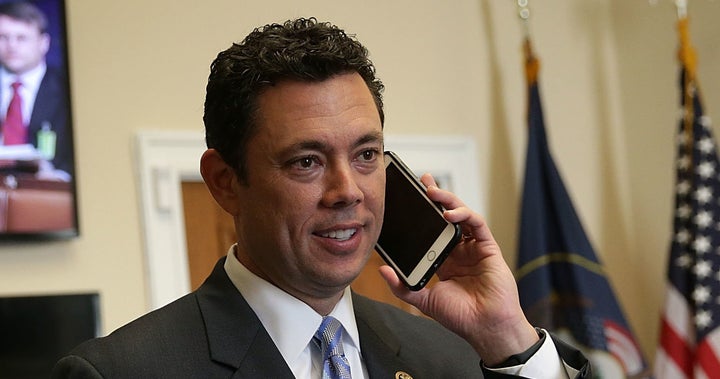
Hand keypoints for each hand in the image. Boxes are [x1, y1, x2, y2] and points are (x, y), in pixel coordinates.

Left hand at [378, 174, 537, 364]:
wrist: (485, 327)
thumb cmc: (460, 316)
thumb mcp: (424, 300)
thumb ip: (403, 286)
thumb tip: (382, 270)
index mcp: (444, 260)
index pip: (431, 230)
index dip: (422, 213)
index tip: (408, 199)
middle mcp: (459, 250)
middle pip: (446, 216)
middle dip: (435, 196)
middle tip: (422, 181)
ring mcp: (474, 247)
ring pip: (461, 215)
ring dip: (448, 200)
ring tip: (432, 192)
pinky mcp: (488, 247)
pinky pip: (477, 224)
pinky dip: (464, 214)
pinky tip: (450, 213)